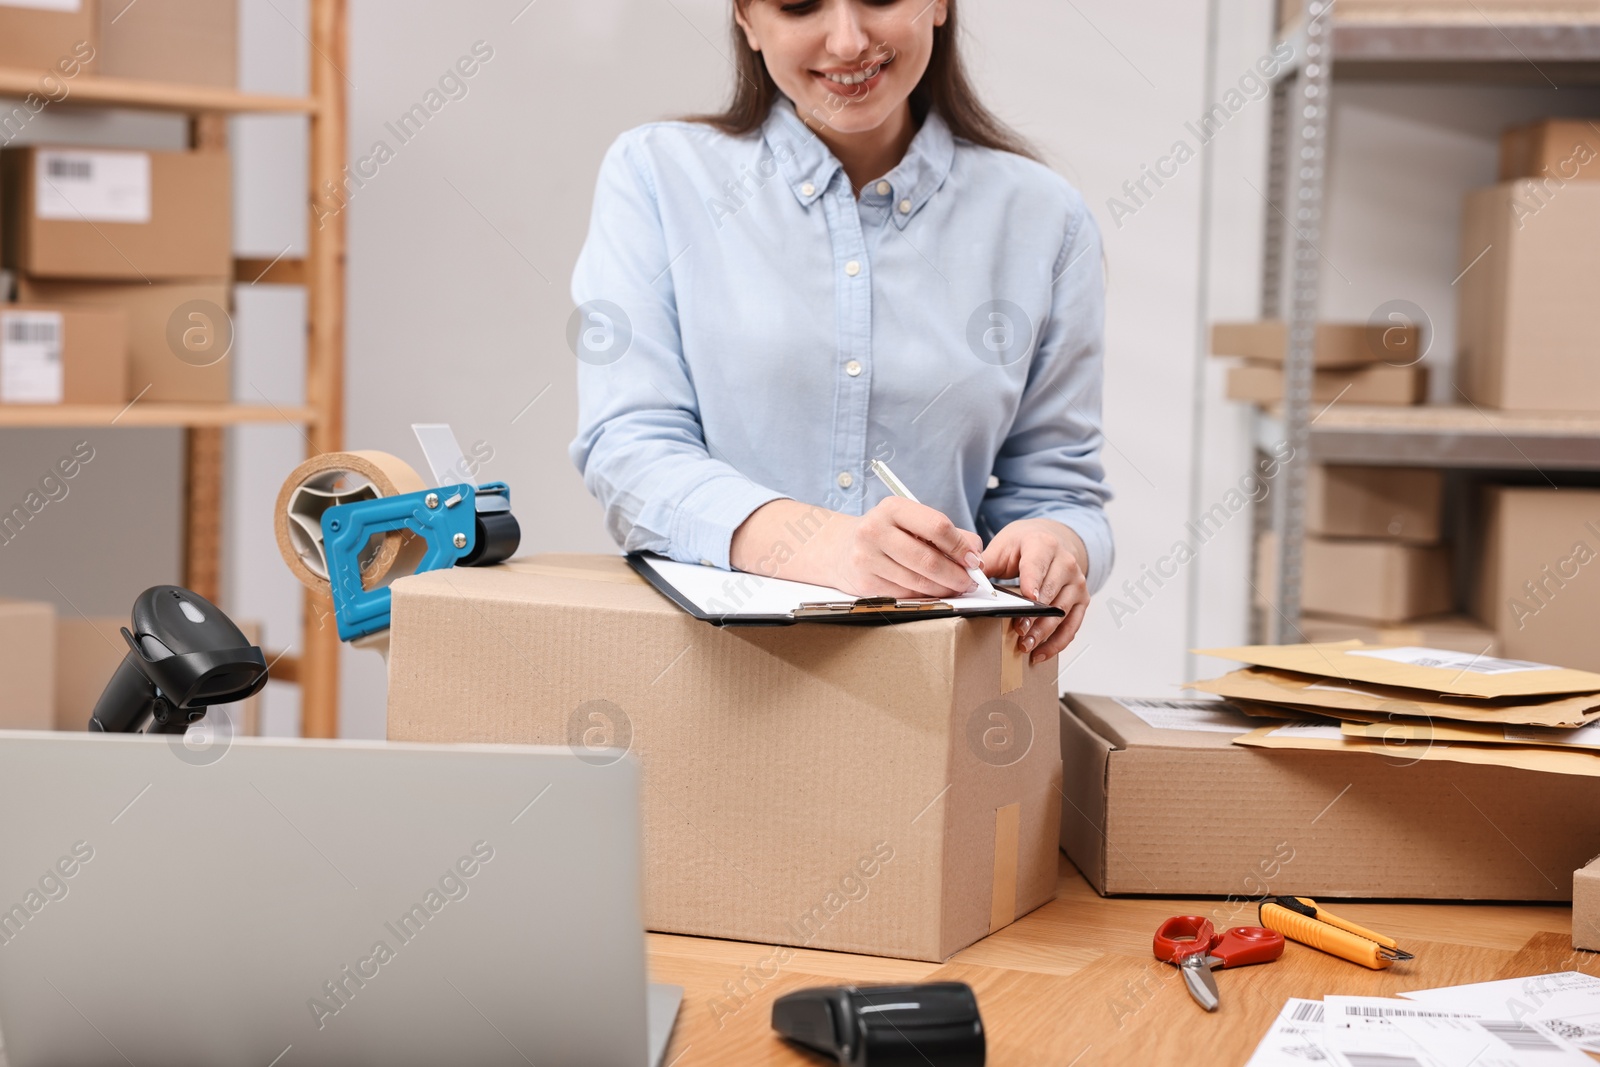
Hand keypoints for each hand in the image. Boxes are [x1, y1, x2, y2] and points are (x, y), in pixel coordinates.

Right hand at [829, 497, 983, 597]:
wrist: (840, 548)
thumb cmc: (886, 533)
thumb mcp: (910, 521)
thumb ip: (945, 534)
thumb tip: (975, 554)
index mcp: (892, 508)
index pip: (937, 526)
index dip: (960, 546)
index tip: (973, 559)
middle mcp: (875, 530)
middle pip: (928, 559)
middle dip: (956, 574)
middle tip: (970, 581)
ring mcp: (866, 558)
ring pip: (918, 581)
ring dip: (944, 589)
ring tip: (956, 588)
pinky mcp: (864, 583)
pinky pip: (905, 595)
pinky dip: (925, 596)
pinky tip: (932, 592)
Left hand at [981, 519, 1089, 663]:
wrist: (1050, 540)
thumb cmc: (1024, 545)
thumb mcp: (1003, 547)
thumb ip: (986, 564)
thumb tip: (967, 583)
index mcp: (1043, 545)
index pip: (1037, 566)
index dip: (1032, 584)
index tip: (1028, 600)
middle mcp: (1066, 562)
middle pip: (1051, 593)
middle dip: (1035, 616)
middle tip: (1019, 632)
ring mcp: (1077, 582)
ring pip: (1062, 612)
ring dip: (1044, 633)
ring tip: (1026, 646)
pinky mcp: (1082, 599)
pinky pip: (1072, 625)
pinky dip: (1057, 642)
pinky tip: (1041, 653)